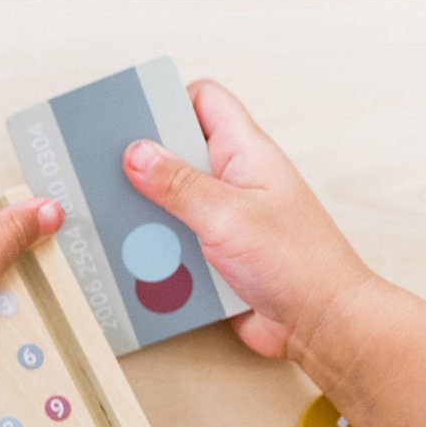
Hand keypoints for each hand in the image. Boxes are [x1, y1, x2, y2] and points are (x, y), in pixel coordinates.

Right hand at [122, 80, 376, 362]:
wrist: (321, 324)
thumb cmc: (299, 263)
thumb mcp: (228, 215)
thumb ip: (178, 184)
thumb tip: (136, 152)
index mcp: (245, 153)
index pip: (203, 102)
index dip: (166, 101)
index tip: (127, 119)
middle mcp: (232, 180)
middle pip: (175, 154)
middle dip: (140, 166)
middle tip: (104, 175)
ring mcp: (222, 217)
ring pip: (167, 203)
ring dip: (144, 216)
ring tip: (116, 224)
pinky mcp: (212, 253)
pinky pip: (171, 242)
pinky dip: (153, 250)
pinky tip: (135, 261)